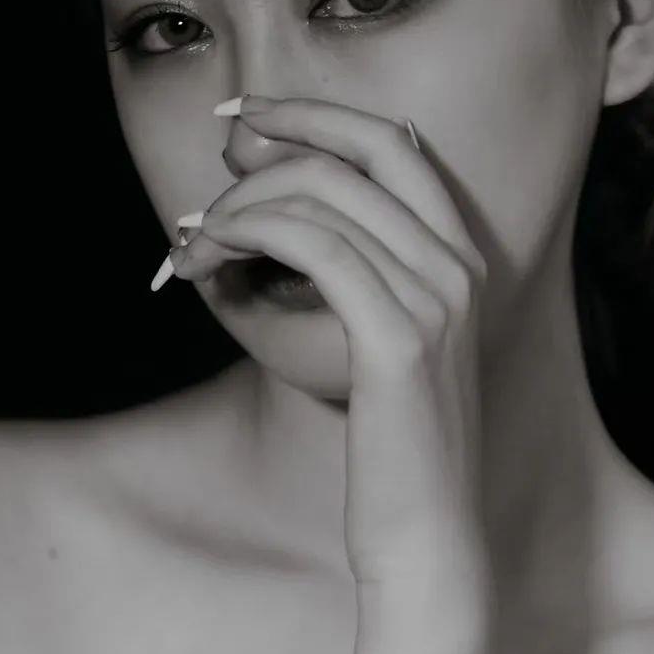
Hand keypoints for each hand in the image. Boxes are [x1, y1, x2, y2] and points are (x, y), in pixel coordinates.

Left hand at [171, 96, 491, 596]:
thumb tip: (263, 219)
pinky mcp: (400, 337)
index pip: (394, 144)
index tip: (250, 118)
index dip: (317, 116)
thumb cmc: (393, 455)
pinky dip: (250, 235)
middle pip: (359, 153)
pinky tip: (213, 260)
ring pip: (324, 197)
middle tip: (211, 162)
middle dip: (278, 137)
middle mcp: (460, 268)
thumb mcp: (378, 350)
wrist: (427, 536)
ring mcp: (438, 299)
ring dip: (240, 206)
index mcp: (462, 262)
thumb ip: (346, 280)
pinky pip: (316, 246)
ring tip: (192, 242)